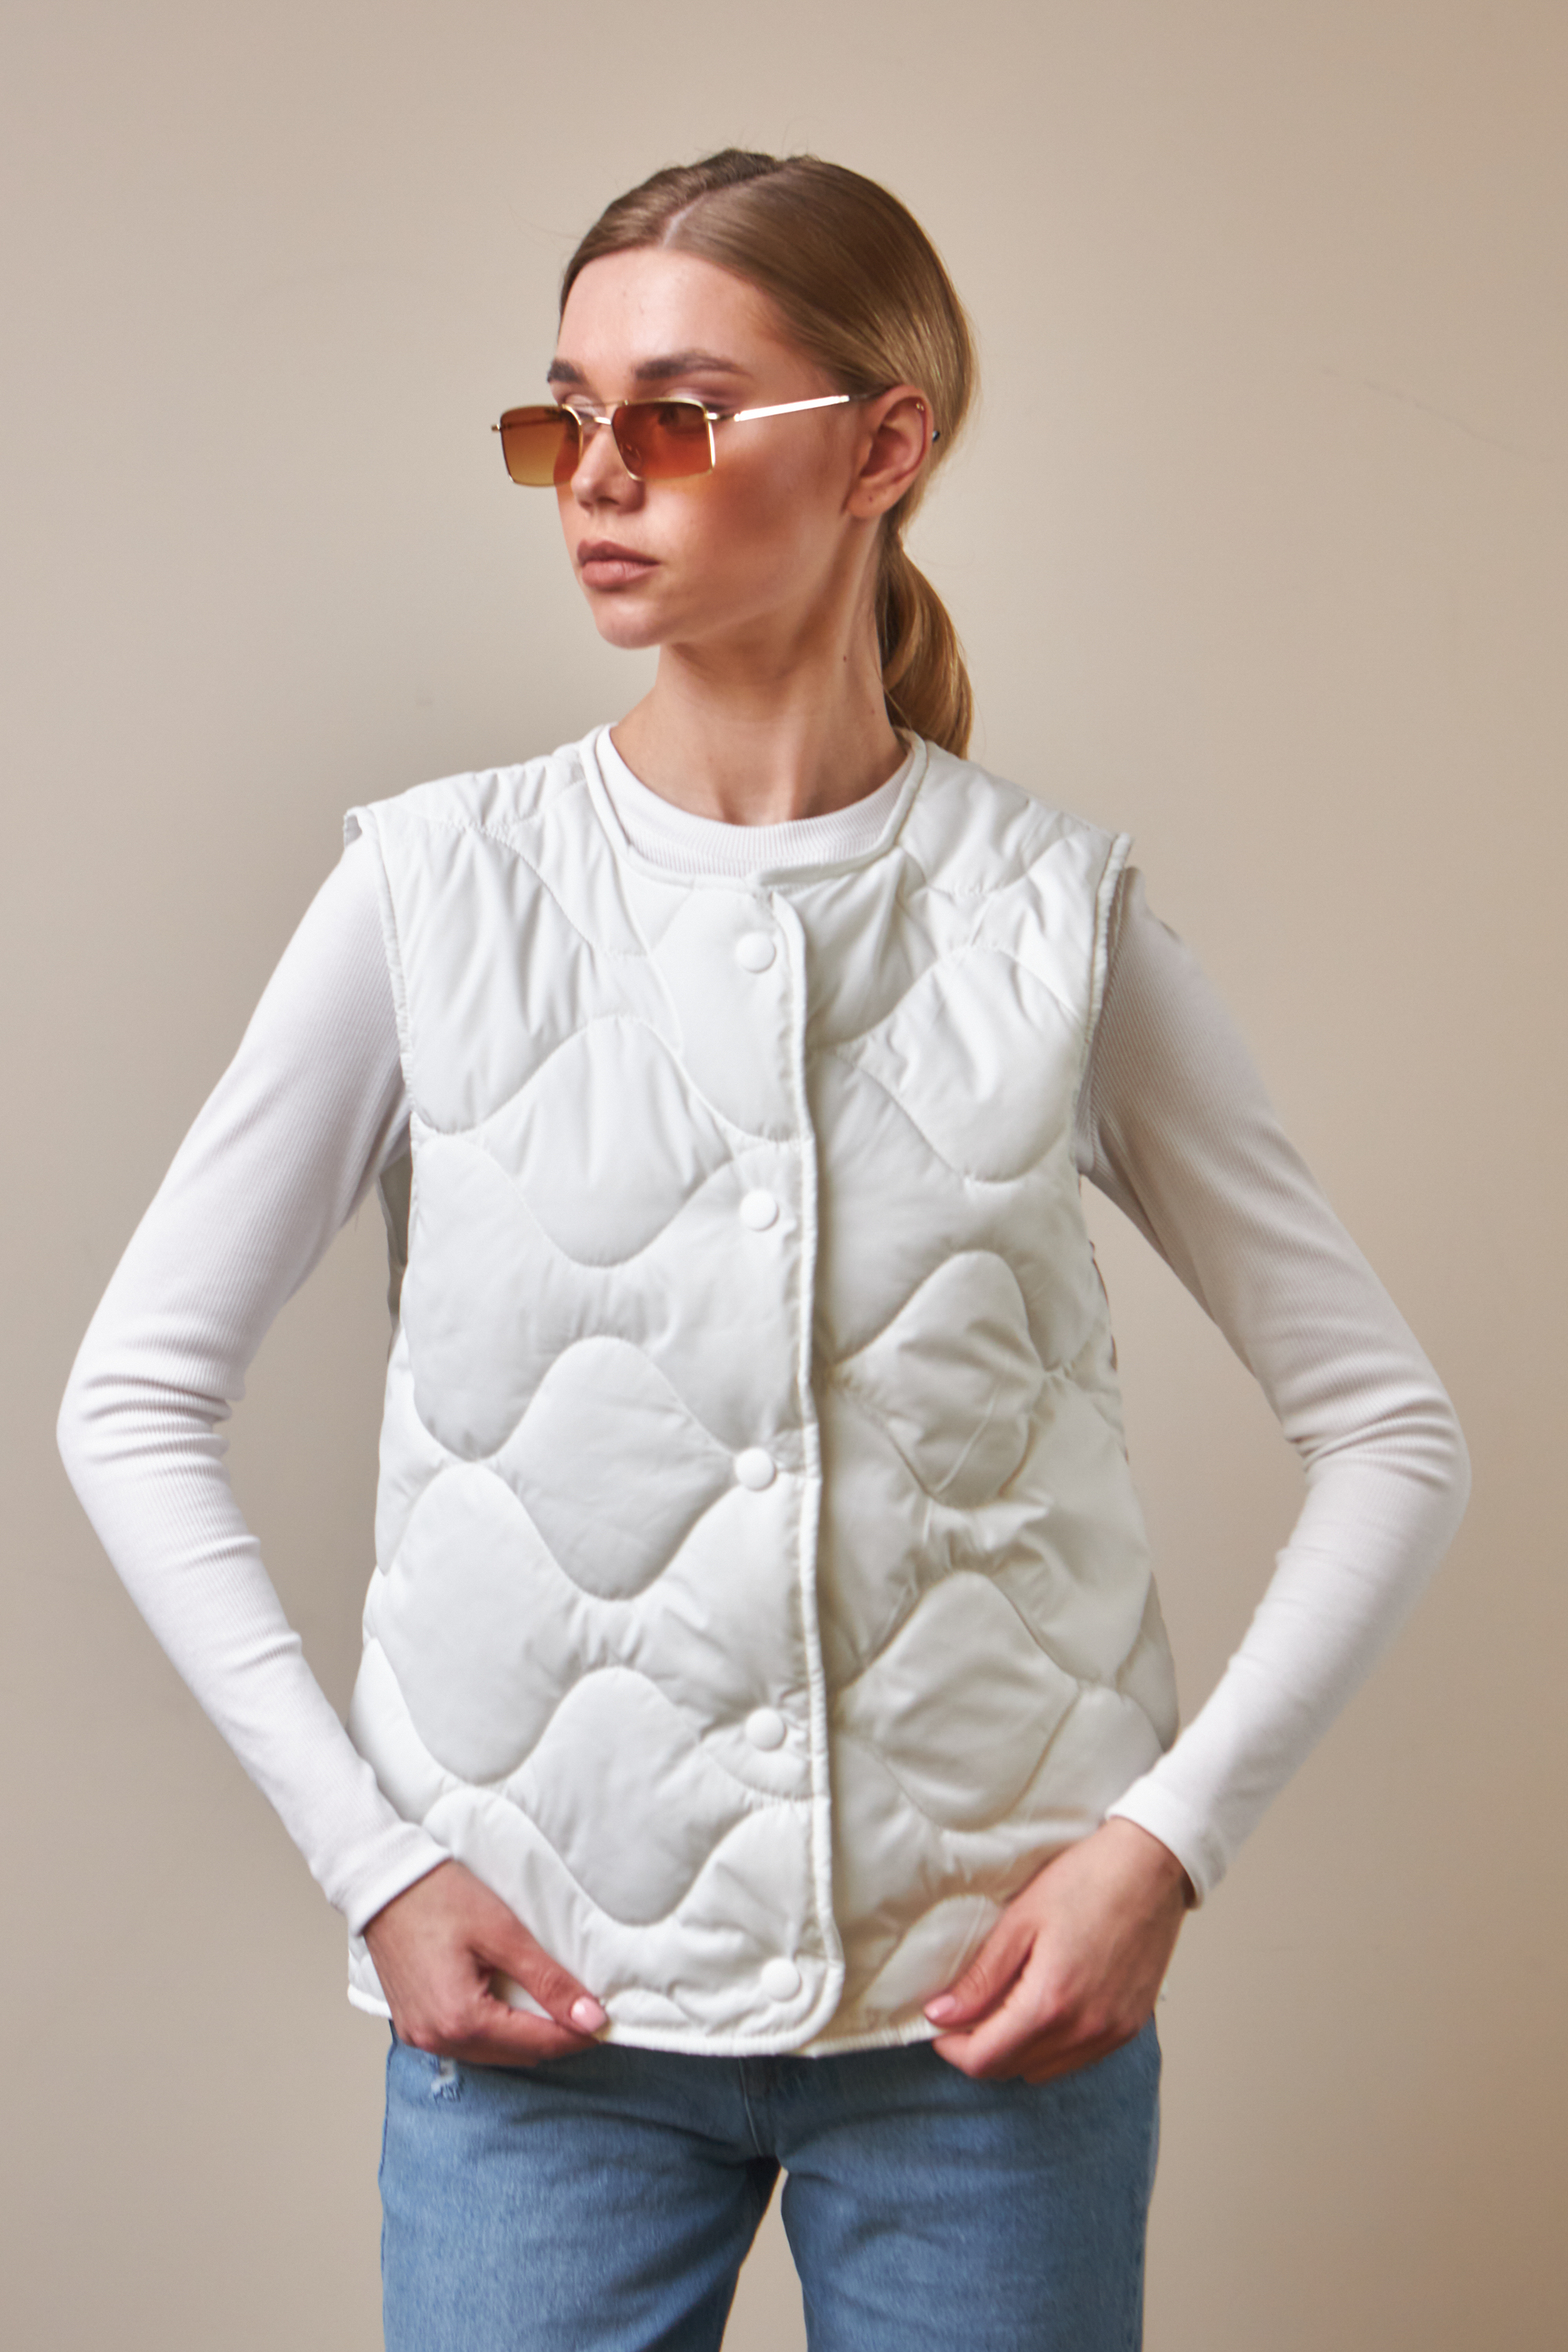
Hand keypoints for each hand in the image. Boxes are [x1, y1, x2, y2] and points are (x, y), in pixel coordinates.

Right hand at [361, 1859, 606, 2066]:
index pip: (539, 2043)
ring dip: (525, 2035)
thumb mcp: (504, 1934)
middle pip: (517, 2054)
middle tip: (586, 2010)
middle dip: (554, 2036)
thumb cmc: (439, 1898)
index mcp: (462, 2020)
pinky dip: (495, 2030)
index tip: (606, 2020)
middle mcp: (439, 2039)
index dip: (578, 2033)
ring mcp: (423, 2037)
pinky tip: (511, 2007)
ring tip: (554, 2006)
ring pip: (493, 2053)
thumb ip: (549, 1981)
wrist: (385, 1882)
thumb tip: (590, 2017)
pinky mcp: (415, 2026)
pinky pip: (467, 2042)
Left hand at [923, 1819, 1191, 2083]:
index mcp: (1051, 2003)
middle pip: (1012, 2070)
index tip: (939, 2025)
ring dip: (1015, 2051)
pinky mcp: (1129, 2028)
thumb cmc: (1087, 1881)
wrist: (1152, 1866)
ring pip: (1044, 2071)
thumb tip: (940, 2014)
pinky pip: (1077, 2059)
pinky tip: (1044, 2010)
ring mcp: (1111, 2033)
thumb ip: (981, 1977)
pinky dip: (1051, 2048)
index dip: (952, 2049)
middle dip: (980, 2048)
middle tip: (964, 2013)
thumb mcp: (1021, 1920)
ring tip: (1003, 2009)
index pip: (986, 2060)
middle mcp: (1084, 2030)